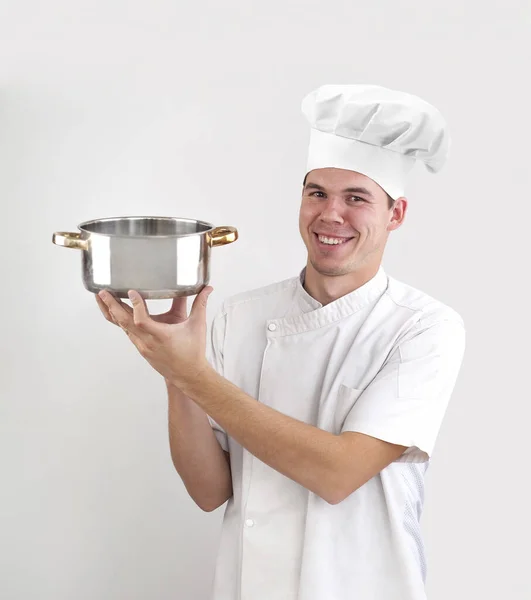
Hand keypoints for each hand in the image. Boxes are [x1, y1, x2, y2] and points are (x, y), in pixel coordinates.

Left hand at [96, 287, 213, 387]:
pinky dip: (119, 320)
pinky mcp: (140, 347)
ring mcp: (142, 346)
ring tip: (102, 298)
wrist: (188, 374)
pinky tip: (115, 310)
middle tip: (102, 292)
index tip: (131, 292)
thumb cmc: (193, 351)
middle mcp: (147, 342)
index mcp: (161, 336)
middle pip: (124, 323)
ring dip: (111, 312)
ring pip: (122, 327)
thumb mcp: (197, 325)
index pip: (141, 321)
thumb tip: (207, 288)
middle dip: (111, 306)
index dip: (136, 306)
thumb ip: (200, 304)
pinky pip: (126, 332)